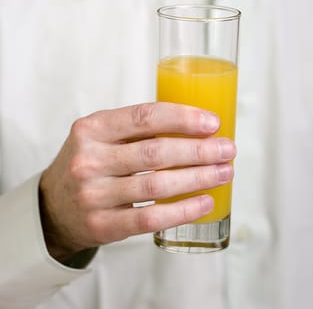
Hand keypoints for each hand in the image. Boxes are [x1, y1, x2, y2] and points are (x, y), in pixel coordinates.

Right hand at [39, 102, 235, 261]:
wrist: (54, 206)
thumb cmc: (89, 163)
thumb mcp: (101, 136)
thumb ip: (137, 129)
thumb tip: (194, 127)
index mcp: (92, 128)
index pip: (145, 117)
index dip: (183, 118)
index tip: (213, 123)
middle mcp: (89, 159)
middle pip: (156, 152)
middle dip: (200, 150)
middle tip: (227, 150)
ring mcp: (94, 194)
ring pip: (157, 186)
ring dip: (198, 178)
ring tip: (223, 172)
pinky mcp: (103, 225)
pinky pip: (150, 218)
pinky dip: (182, 211)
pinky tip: (204, 202)